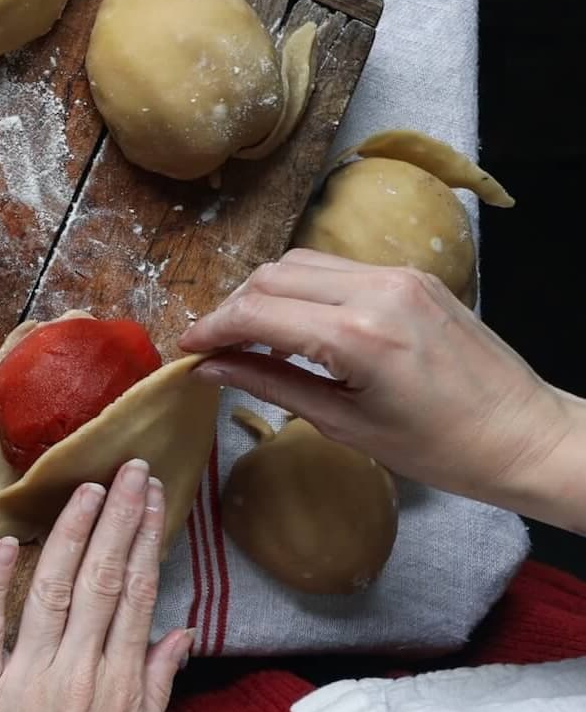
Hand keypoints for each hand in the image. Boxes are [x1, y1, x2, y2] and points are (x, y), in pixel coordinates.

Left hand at [0, 460, 193, 711]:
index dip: (144, 538)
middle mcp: (78, 671)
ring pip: (53, 591)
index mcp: (119, 682)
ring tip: (86, 492)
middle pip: (102, 579)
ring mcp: (29, 679)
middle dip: (118, 518)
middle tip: (128, 471)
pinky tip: (6, 545)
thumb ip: (160, 683)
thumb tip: (183, 632)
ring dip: (71, 535)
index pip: (136, 592)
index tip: (152, 497)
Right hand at [179, 249, 585, 528]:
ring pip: (301, 262)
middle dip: (232, 306)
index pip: (258, 311)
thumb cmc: (439, 449)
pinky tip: (295, 322)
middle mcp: (376, 289)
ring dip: (265, 292)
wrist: (523, 433)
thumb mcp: (345, 425)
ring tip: (249, 334)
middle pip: (272, 274)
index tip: (187, 349)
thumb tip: (212, 368)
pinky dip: (302, 288)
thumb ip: (271, 384)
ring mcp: (397, 274)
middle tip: (214, 346)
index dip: (212, 327)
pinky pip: (336, 267)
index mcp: (358, 336)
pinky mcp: (410, 273)